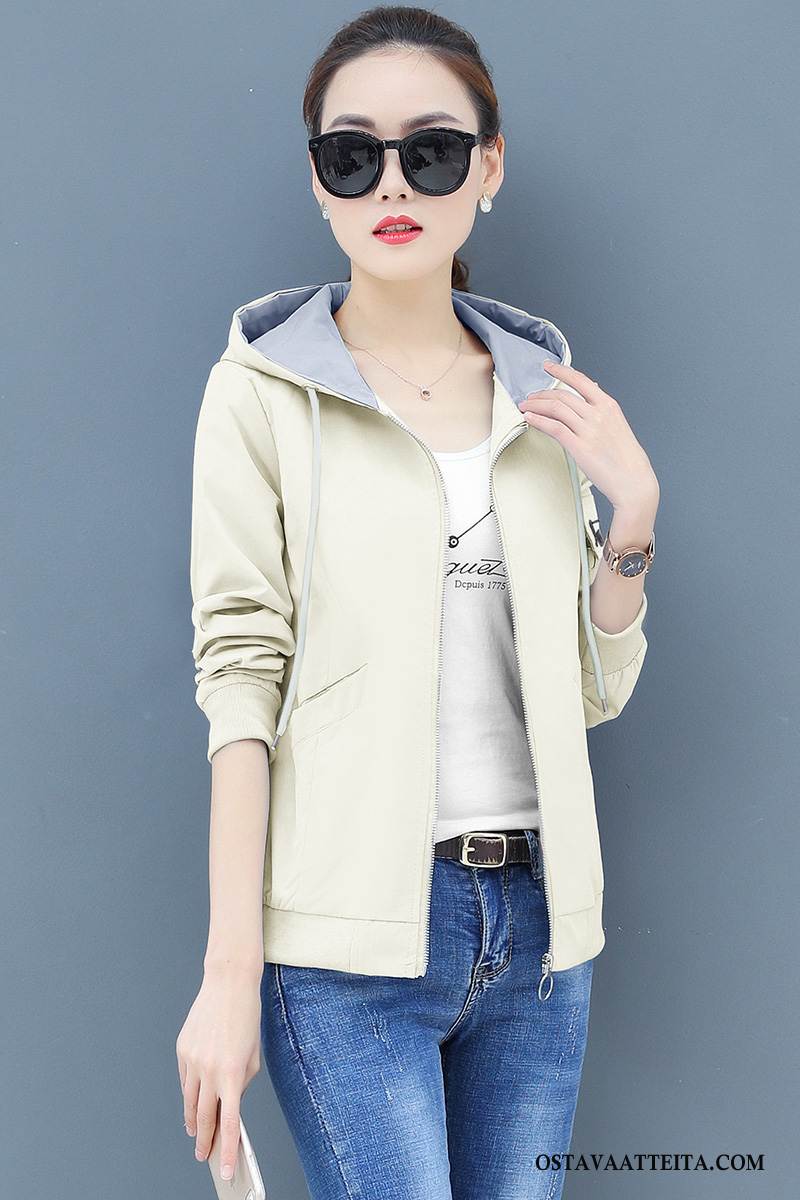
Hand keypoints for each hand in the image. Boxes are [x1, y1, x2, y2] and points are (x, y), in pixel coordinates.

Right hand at [175, 964, 261, 1180]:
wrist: (229, 984)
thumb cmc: (247, 1017)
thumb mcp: (253, 1055)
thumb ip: (242, 1083)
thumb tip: (230, 1102)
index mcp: (232, 1073)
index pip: (227, 1122)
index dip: (225, 1150)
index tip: (223, 1168)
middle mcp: (209, 1070)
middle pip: (204, 1117)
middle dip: (205, 1141)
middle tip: (204, 1155)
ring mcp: (192, 1060)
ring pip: (189, 1101)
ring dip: (194, 1121)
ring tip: (196, 1133)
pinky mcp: (182, 1049)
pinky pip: (184, 1079)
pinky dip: (189, 1092)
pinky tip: (193, 1100)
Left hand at [521, 361, 658, 511]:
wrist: (634, 481)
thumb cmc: (627, 459)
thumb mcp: (617, 426)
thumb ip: (601, 412)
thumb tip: (587, 401)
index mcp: (608, 406)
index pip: (580, 380)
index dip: (561, 371)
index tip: (548, 366)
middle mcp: (598, 414)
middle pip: (563, 395)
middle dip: (541, 395)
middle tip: (530, 398)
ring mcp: (589, 430)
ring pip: (556, 408)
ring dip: (536, 406)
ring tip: (525, 407)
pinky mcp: (580, 446)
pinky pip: (554, 427)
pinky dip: (538, 421)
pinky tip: (530, 419)